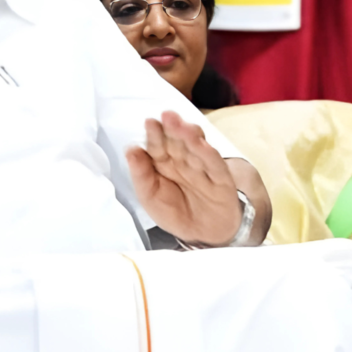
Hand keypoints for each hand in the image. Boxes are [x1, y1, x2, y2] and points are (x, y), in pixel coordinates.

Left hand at [127, 110, 241, 245]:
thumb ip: (141, 175)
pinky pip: (213, 163)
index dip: (154, 134)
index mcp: (163, 163)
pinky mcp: (220, 177)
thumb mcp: (150, 198)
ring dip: (189, 135)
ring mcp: (202, 167)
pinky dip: (207, 153)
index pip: (158, 145)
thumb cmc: (175, 214)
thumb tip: (131, 149)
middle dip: (172, 128)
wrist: (205, 234)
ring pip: (196, 147)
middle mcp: (183, 160)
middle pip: (177, 141)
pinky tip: (200, 144)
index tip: (150, 123)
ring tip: (181, 126)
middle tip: (166, 116)